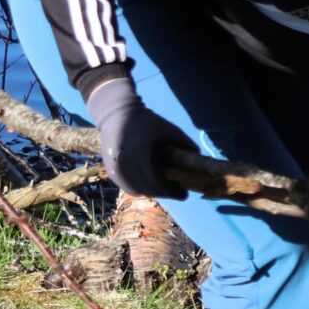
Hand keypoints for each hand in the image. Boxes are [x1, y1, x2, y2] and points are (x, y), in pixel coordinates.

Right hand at [84, 74, 189, 199]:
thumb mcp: (170, 129)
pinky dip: (140, 189)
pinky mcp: (109, 170)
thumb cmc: (148, 122)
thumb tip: (199, 162)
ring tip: (164, 188)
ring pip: (136, 191)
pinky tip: (150, 185)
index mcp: (140, 151)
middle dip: (164, 193)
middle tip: (176, 192)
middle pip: (147, 189)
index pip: (156, 180)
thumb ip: (186, 145)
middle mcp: (124, 161)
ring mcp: (114, 167)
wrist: (116, 114)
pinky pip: (127, 187)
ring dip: (152, 193)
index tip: (184, 194)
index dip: (171, 191)